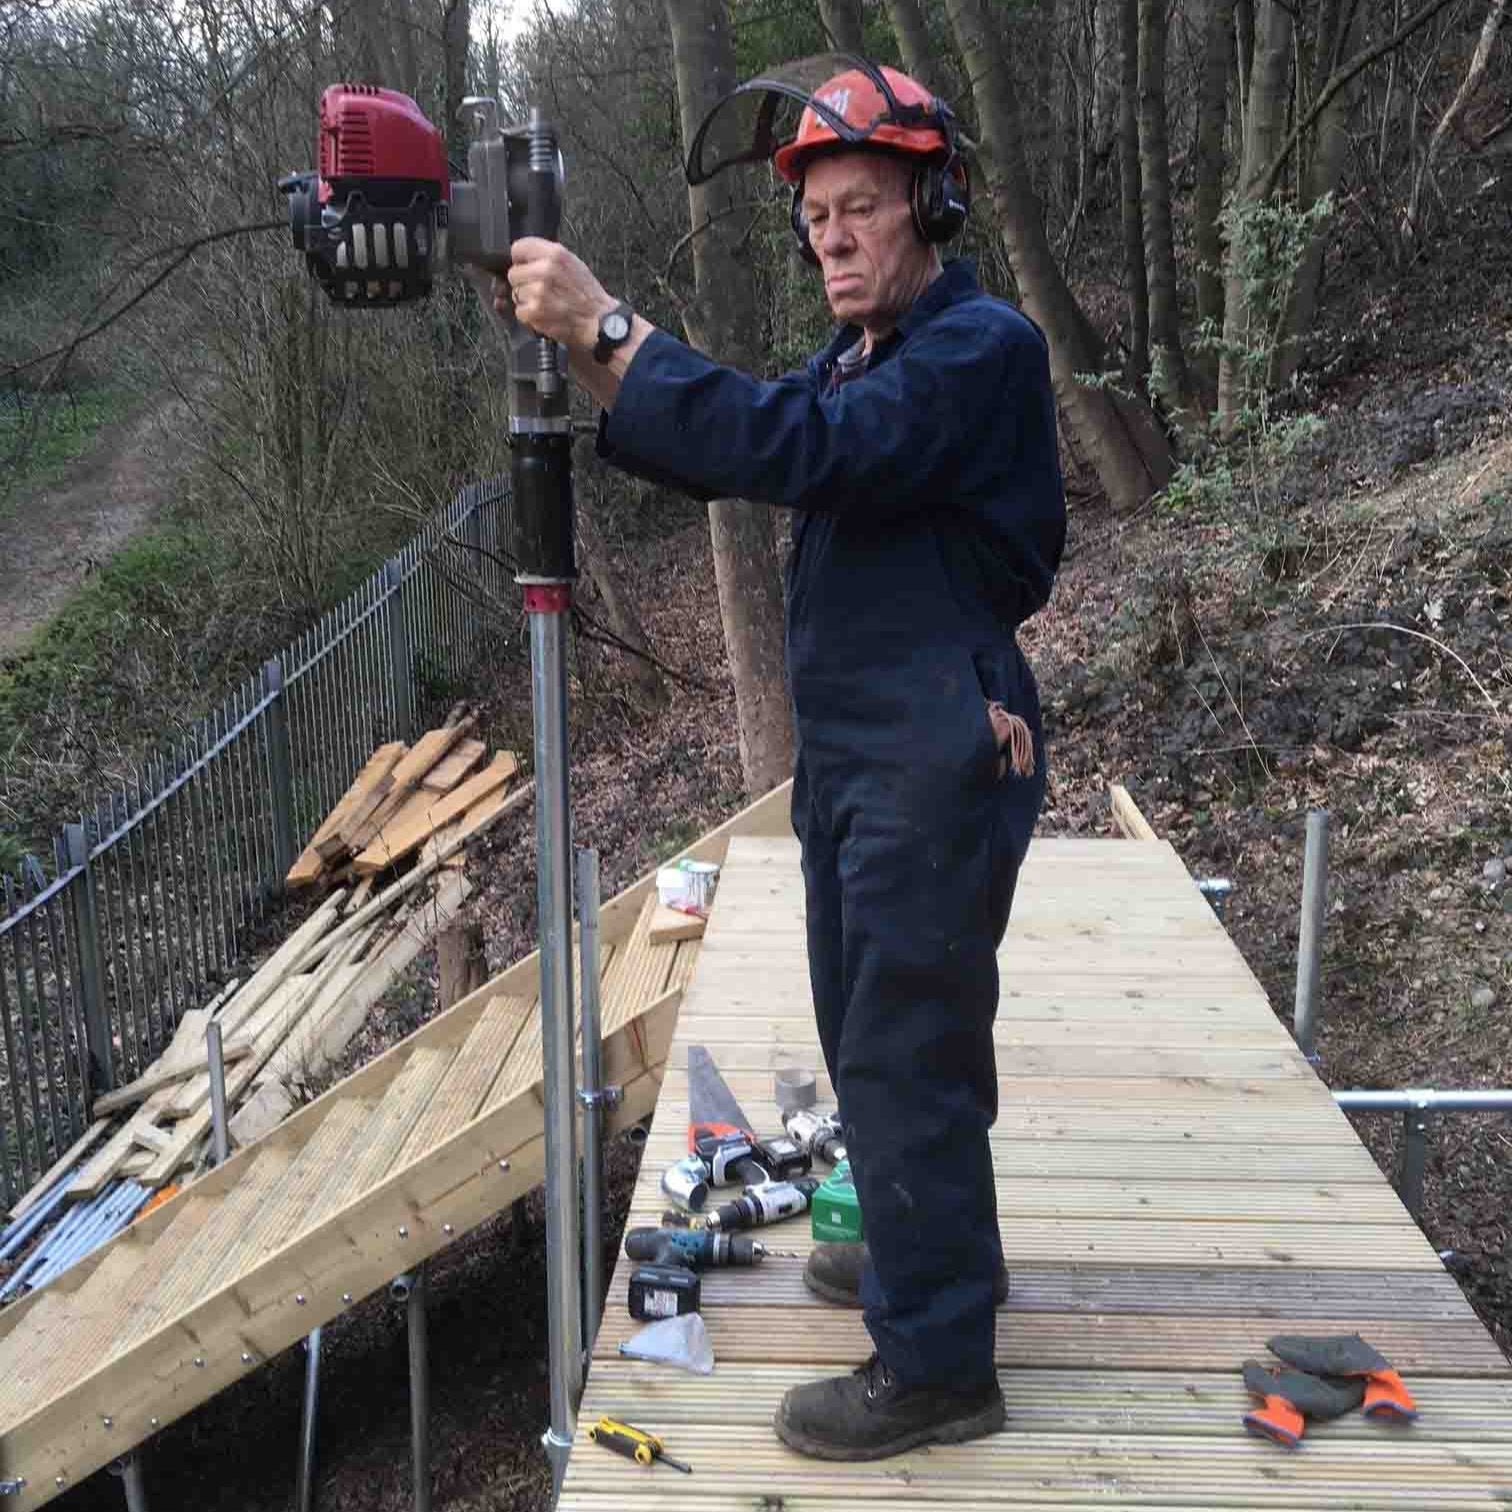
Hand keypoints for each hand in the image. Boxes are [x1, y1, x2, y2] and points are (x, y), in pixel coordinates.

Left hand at [498, 238, 616, 351]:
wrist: (600, 321)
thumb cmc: (589, 295)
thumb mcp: (573, 263)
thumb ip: (548, 256)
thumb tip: (524, 256)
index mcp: (555, 254)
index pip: (518, 248)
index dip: (522, 260)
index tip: (527, 267)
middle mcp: (546, 270)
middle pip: (514, 273)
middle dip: (524, 283)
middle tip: (541, 290)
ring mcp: (539, 292)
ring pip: (516, 293)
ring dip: (527, 300)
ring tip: (546, 303)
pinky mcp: (535, 312)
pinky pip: (520, 311)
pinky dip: (529, 316)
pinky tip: (544, 314)